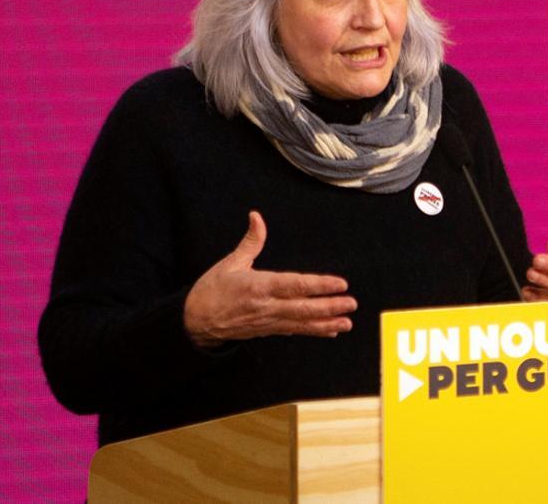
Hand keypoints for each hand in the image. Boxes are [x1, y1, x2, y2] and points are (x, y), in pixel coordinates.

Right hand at [183, 211, 356, 347]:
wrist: (195, 321)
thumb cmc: (212, 289)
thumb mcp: (230, 262)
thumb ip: (251, 241)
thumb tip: (257, 216)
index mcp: (258, 286)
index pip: (294, 285)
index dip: (318, 285)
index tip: (339, 284)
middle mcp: (266, 306)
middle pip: (302, 307)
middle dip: (329, 306)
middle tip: (351, 304)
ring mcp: (268, 321)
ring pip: (301, 323)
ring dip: (326, 323)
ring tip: (347, 322)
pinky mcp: (268, 331)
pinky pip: (294, 331)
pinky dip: (313, 331)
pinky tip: (331, 331)